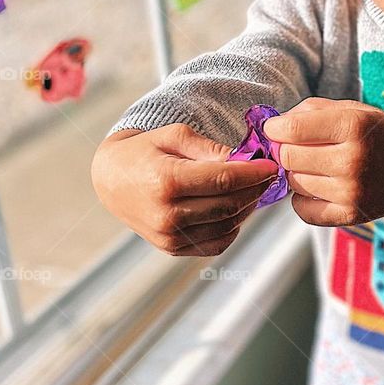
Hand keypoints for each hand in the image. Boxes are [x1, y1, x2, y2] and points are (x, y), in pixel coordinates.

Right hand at [91, 123, 279, 256]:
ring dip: (247, 208)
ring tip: (250, 190)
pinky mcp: (172, 249)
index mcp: (167, 181)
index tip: (272, 165)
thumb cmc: (146, 151)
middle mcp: (167, 214)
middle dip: (255, 189)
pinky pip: (216, 243)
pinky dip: (232, 227)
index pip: (224, 180)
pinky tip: (233, 209)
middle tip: (266, 176)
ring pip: (228, 226)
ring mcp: (169, 236)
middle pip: (230, 205)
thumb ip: (211, 148)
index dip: (254, 173)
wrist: (111, 180)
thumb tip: (246, 160)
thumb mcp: (175, 135)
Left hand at [262, 96, 383, 226]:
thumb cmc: (381, 136)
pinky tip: (317, 187)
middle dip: (285, 150)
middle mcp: (352, 159)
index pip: (292, 129)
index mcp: (353, 126)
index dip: (274, 129)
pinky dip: (302, 199)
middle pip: (288, 157)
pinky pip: (303, 210)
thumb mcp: (355, 110)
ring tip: (316, 166)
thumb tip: (274, 125)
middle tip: (297, 147)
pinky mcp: (351, 215)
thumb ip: (312, 111)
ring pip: (294, 182)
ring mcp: (352, 191)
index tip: (275, 129)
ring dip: (297, 173)